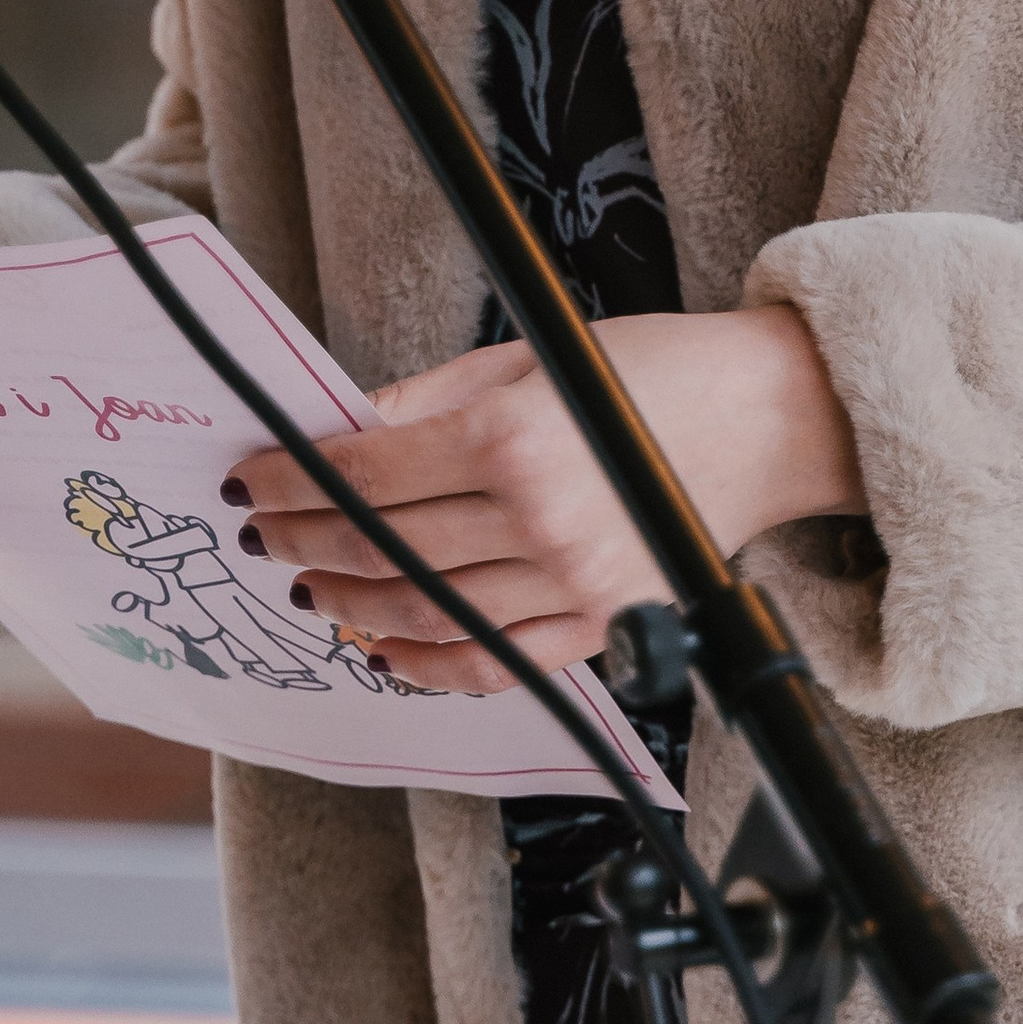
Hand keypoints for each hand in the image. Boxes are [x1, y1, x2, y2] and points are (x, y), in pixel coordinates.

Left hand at [229, 306, 863, 694]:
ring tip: (308, 585)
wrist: (769, 418)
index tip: (253, 476)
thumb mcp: (527, 359)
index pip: (367, 474)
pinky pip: (488, 664)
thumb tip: (338, 430)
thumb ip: (425, 402)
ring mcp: (569, 587)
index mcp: (514, 440)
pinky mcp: (596, 627)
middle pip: (381, 548)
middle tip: (263, 531)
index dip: (294, 479)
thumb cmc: (656, 373)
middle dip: (303, 540)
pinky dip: (424, 662)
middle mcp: (538, 521)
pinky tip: (383, 643)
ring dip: (348, 606)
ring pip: (422, 616)